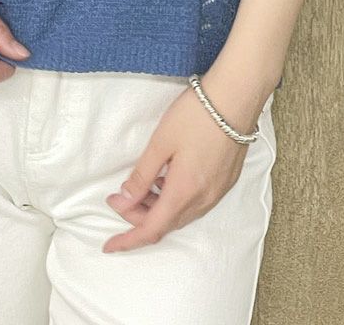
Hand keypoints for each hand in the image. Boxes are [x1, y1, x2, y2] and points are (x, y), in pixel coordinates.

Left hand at [102, 81, 262, 252]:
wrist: (235, 98)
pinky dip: (175, 200)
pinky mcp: (224, 181)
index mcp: (185, 191)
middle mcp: (204, 199)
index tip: (108, 245)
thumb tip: (125, 199)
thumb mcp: (160, 142)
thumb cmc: (196, 115)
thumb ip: (142, 175)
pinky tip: (165, 181)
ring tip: (139, 189)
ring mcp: (217, 191)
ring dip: (157, 210)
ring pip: (181, 214)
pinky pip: (195, 203)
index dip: (128, 240)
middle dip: (138, 218)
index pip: (152, 229)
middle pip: (166, 223)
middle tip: (117, 198)